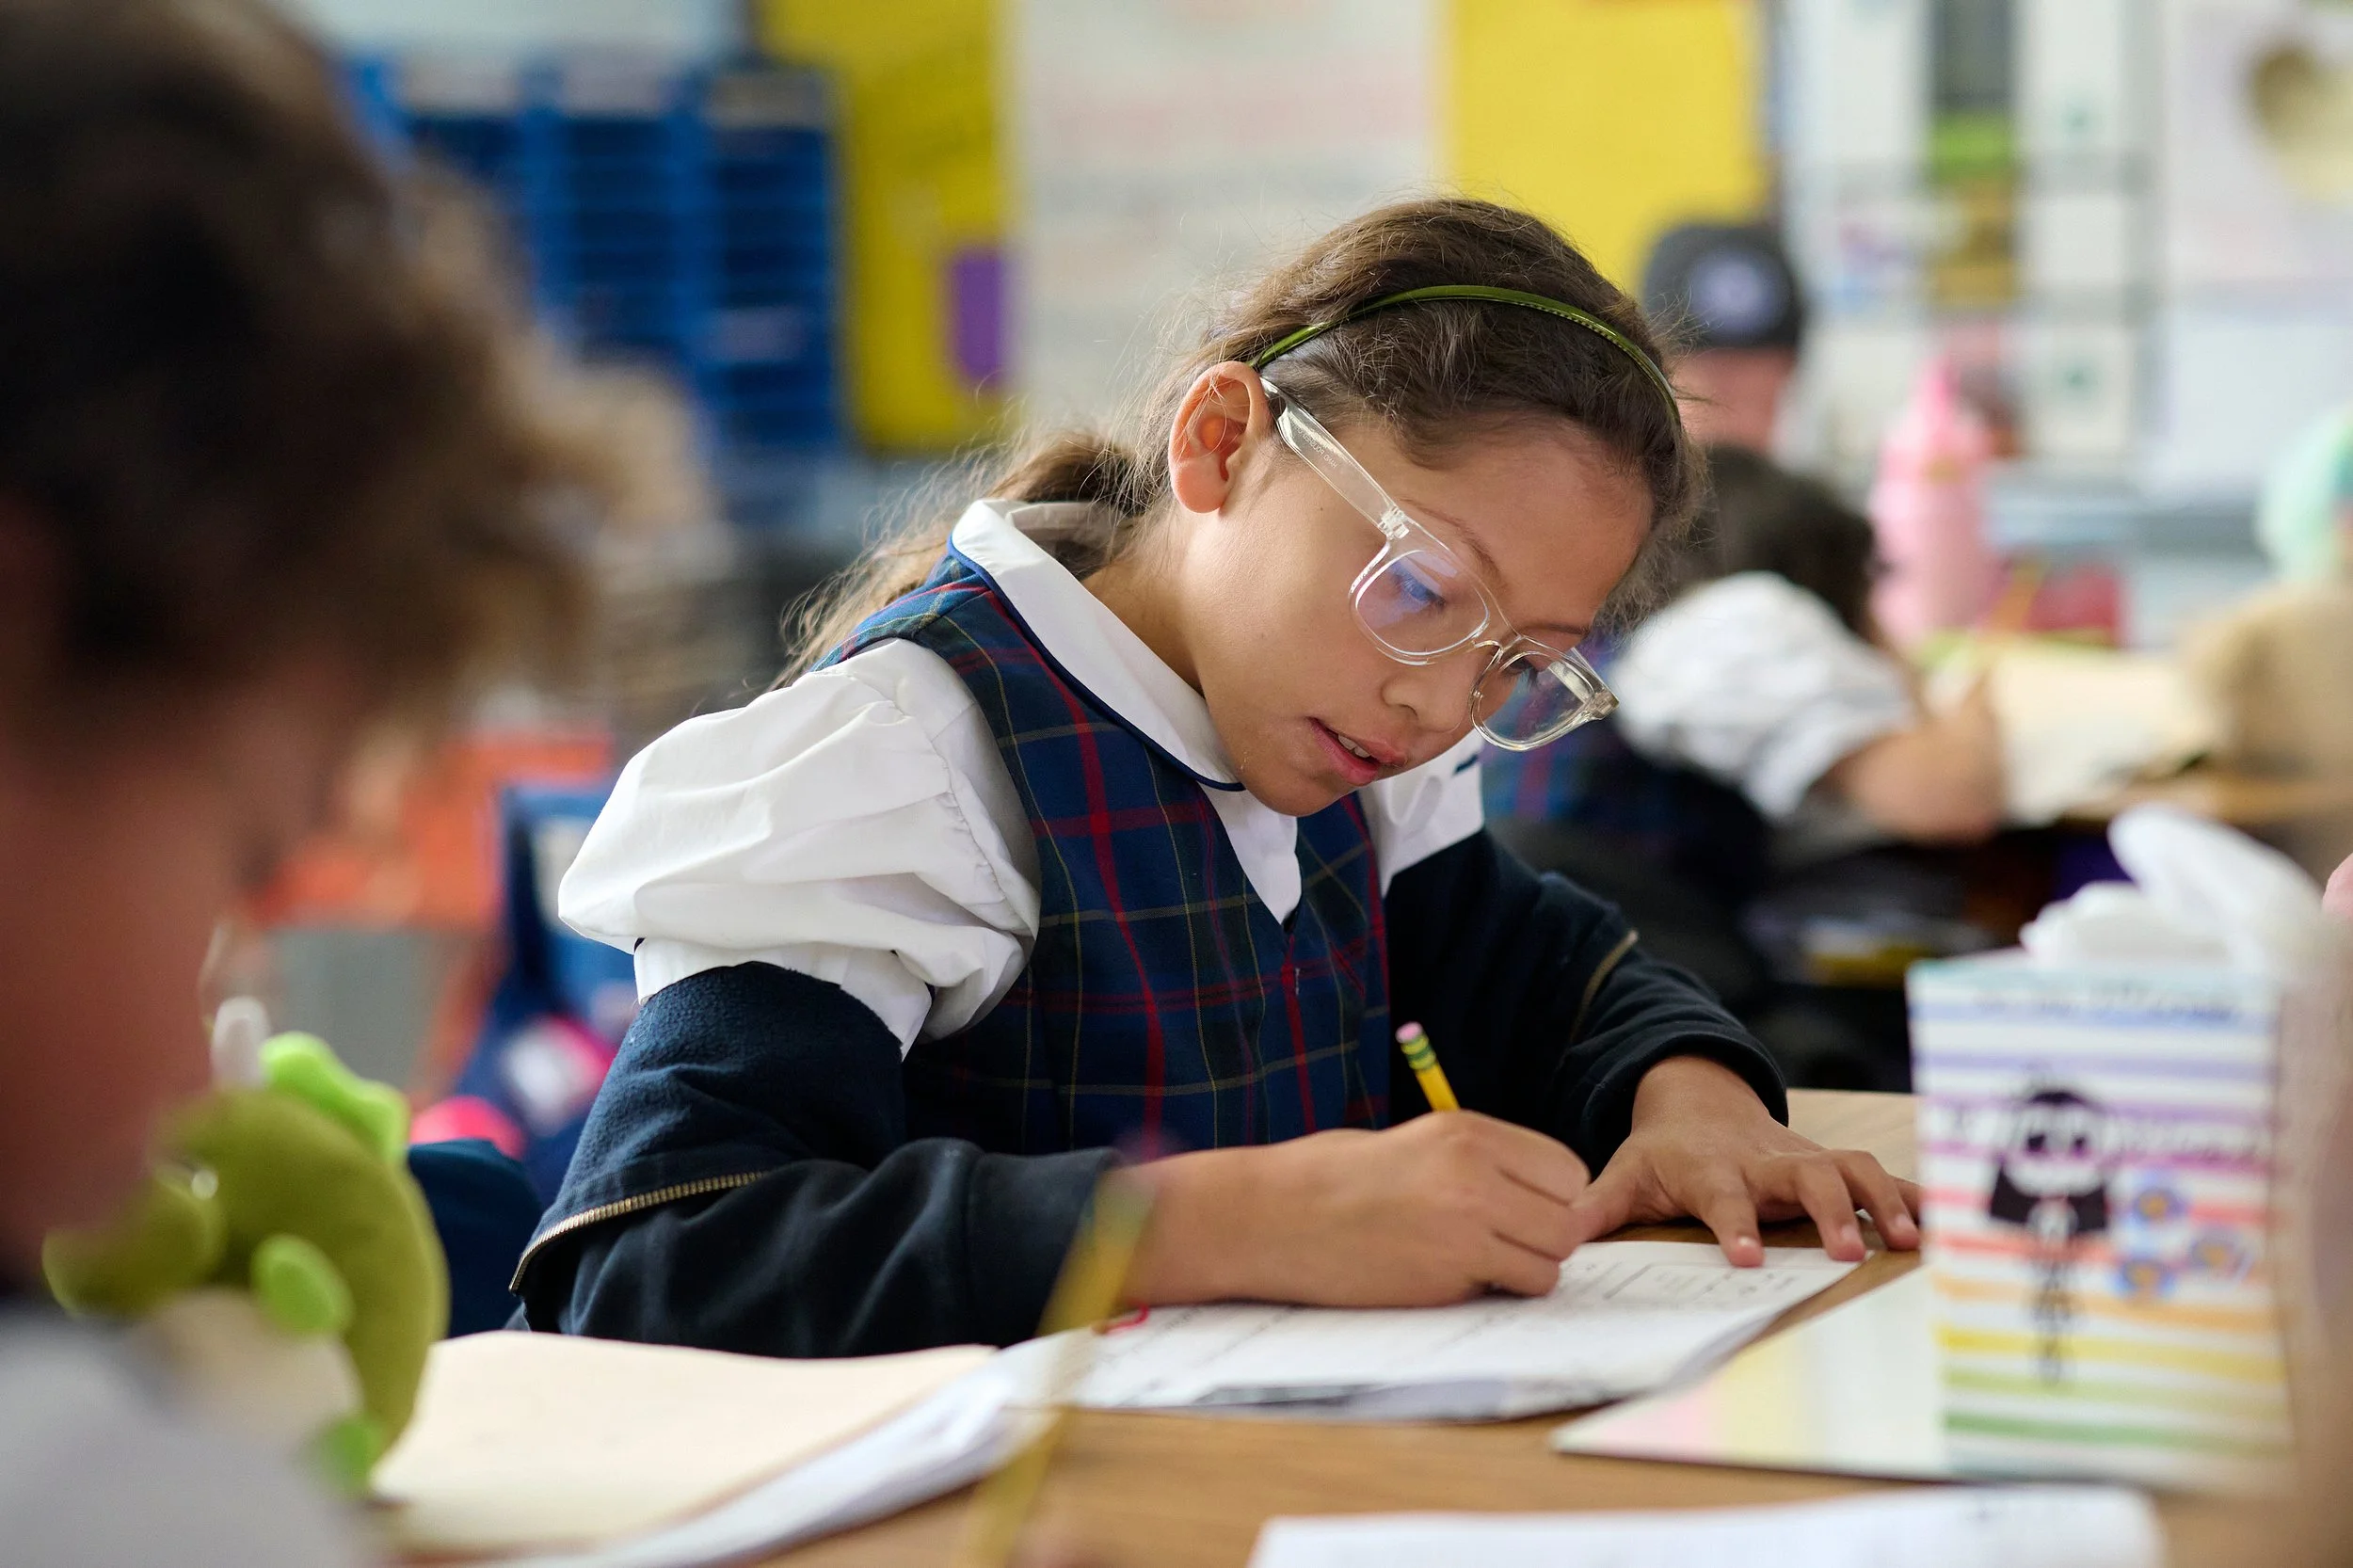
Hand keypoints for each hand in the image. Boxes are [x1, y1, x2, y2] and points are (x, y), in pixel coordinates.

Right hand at [1126, 1111, 1588, 1307]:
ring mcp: (1465, 1226)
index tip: (1525, 1211)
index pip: (1567, 1170)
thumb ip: (1475, 1161)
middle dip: (1546, 1238)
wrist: (1269, 1216)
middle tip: (1506, 1245)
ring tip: (1480, 1265)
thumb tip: (1531, 1194)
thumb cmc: (1329, 1178)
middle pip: (1568, 1219)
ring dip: (1527, 1270)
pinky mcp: (1447, 1275)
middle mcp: (1475, 1173)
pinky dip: (1497, 1293)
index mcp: (1467, 1132)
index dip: (1553, 1198)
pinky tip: (1453, 1281)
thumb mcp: (1413, 1142)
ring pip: (1551, 1262)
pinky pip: (1514, 1290)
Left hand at [1564, 1056, 1921, 1265]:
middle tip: (1843, 1252)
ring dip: (1882, 1201)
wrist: (1700, 1101)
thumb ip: (1595, 1206)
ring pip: (1851, 1167)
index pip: (1723, 1196)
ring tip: (1908, 1243)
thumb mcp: (1625, 1174)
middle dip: (1826, 1211)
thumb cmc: (1663, 1152)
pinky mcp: (1833, 1163)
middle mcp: (1766, 1160)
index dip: (1734, 1223)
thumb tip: (1553, 1238)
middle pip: (1802, 1176)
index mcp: (1712, 1167)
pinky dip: (1918, 1196)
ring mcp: (1805, 1157)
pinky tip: (1952, 1226)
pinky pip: (1883, 1176)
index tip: (1745, 1256)